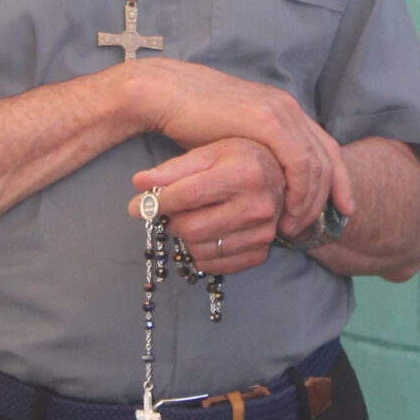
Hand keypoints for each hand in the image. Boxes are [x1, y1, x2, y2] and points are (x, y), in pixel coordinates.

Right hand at [126, 57, 353, 236]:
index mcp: (283, 110)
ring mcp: (280, 112)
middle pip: (328, 157)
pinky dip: (299, 190)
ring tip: (295, 226)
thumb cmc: (191, 119)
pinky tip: (286, 211)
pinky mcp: (267, 120)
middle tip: (317, 226)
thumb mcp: (234, 139)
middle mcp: (288, 108)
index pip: (325, 147)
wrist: (166, 95)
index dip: (340, 179)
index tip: (343, 207)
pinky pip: (299, 161)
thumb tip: (266, 181)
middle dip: (329, 196)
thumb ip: (256, 152)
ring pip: (318, 163)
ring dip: (311, 200)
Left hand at [129, 139, 285, 274]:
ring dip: (184, 238)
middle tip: (168, 212)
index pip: (190, 195)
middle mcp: (257, 205)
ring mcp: (261, 233)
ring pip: (200, 249)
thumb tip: (139, 183)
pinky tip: (202, 236)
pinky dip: (199, 255)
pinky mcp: (260, 252)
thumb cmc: (239, 160)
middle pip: (193, 227)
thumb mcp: (208, 153)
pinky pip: (215, 265)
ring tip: (189, 220)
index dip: (159, 202)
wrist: (282, 178)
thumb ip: (173, 169)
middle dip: (171, 221)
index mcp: (244, 173)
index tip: (137, 206)